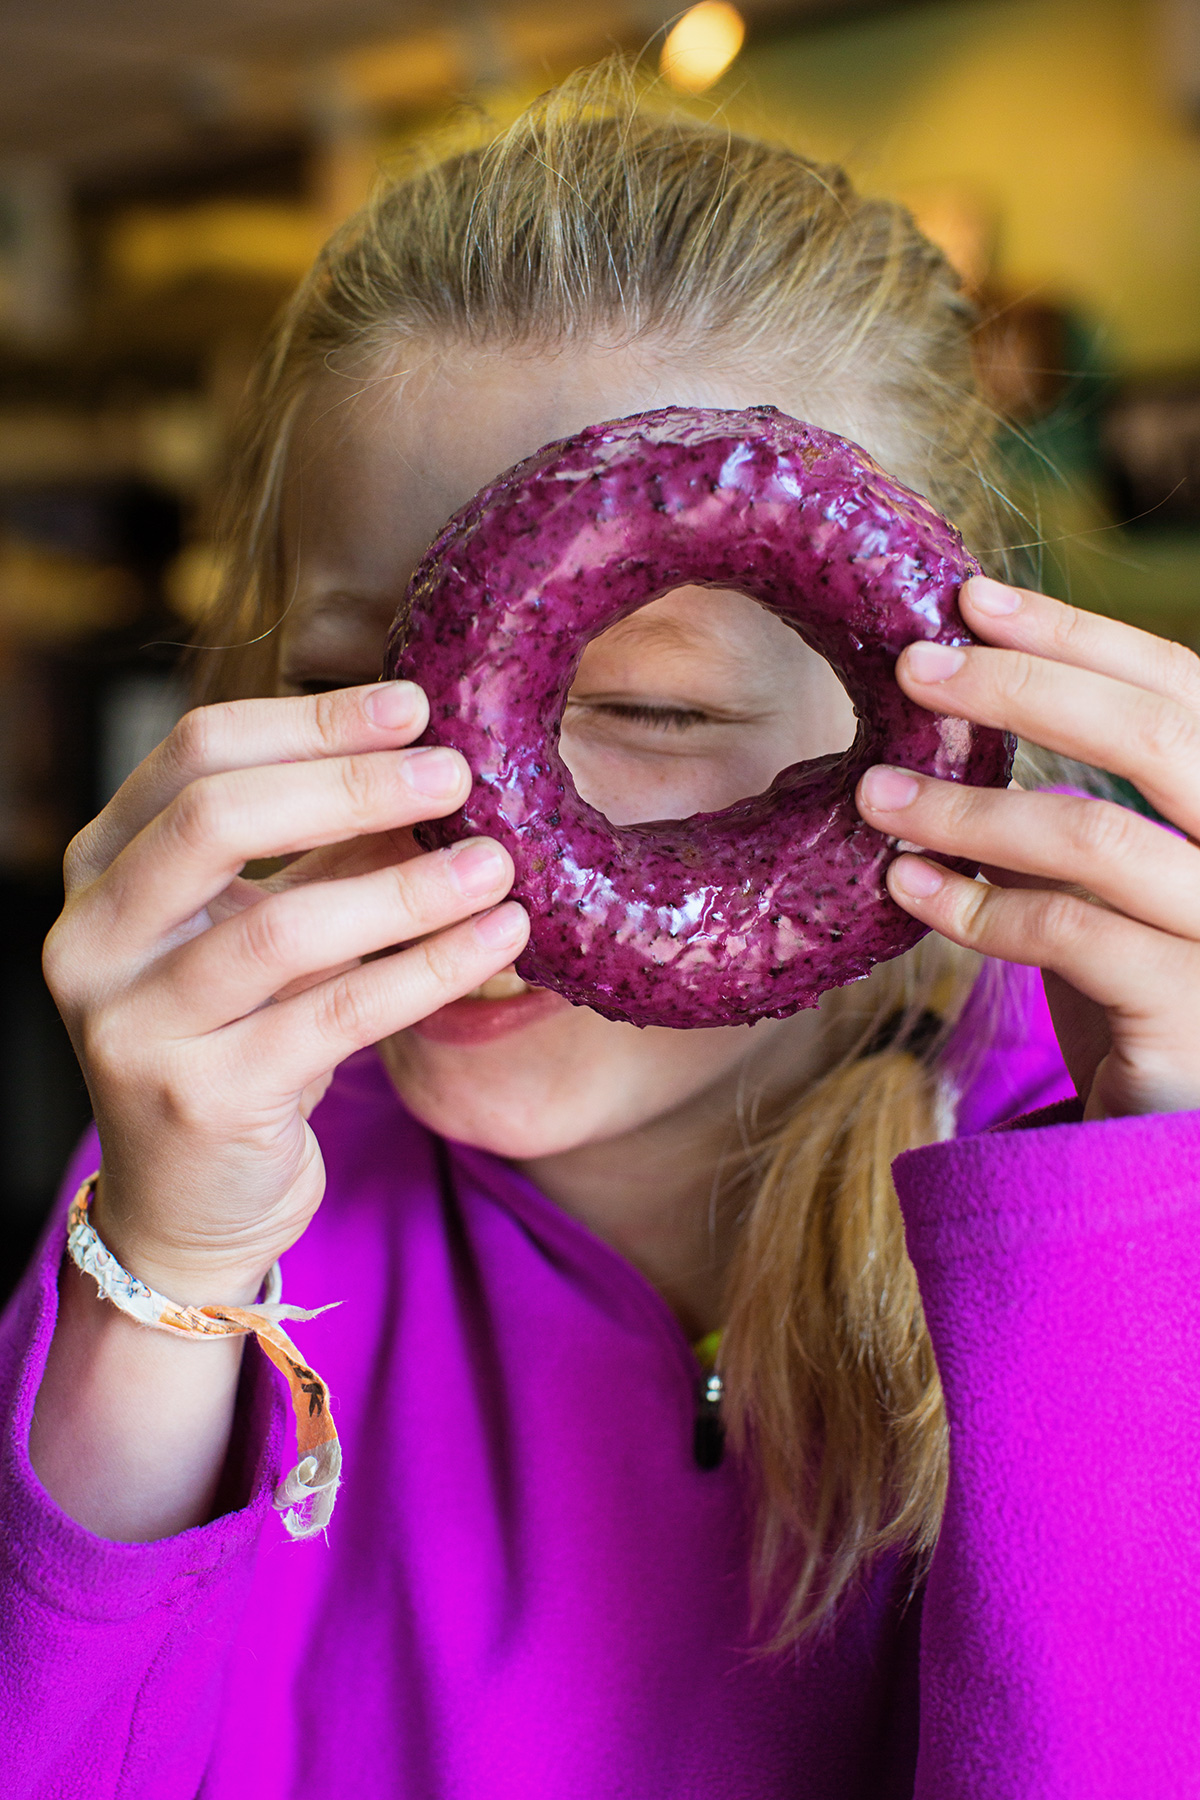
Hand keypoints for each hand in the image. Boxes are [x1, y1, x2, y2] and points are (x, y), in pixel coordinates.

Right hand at [43, 681, 528, 1301]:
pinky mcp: (200, 1100)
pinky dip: (426, 970)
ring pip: (284, 927)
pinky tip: (496, 941)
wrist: (189, 1204)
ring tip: (498, 863)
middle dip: (350, 785)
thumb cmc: (236, 1039)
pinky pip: (334, 1017)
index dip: (309, 722)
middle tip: (457, 774)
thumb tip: (433, 761)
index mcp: (103, 870)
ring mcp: (135, 1024)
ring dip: (407, 887)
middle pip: (218, 819)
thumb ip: (324, 850)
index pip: (195, 755)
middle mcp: (94, 939)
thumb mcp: (265, 929)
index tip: (413, 707)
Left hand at [856, 575, 1199, 1120]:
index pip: (1181, 685)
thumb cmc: (1138, 986)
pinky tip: (906, 887)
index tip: (973, 601)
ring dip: (970, 805)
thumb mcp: (1113, 877)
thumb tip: (958, 699)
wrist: (1171, 1135)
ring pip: (1096, 835)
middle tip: (912, 668)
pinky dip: (973, 905)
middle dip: (1024, 687)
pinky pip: (1067, 933)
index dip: (1079, 637)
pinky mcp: (1190, 1012)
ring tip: (876, 793)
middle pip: (1155, 734)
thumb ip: (1077, 800)